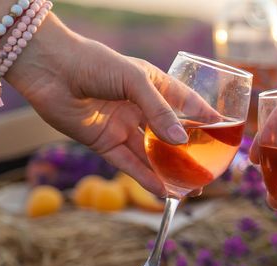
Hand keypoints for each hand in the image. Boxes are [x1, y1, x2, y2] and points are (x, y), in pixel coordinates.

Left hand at [5, 14, 215, 195]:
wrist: (51, 69)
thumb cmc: (96, 63)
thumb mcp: (136, 81)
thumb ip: (160, 112)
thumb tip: (182, 142)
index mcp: (153, 86)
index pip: (186, 104)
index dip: (205, 117)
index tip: (225, 131)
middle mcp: (141, 108)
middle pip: (171, 136)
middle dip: (189, 154)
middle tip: (208, 170)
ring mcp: (123, 127)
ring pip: (152, 155)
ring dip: (170, 173)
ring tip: (190, 190)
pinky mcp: (105, 143)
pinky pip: (129, 165)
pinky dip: (145, 179)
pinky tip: (163, 191)